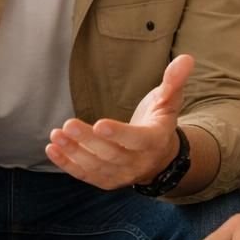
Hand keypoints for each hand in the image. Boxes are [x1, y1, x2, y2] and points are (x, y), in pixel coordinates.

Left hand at [47, 54, 192, 189]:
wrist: (159, 156)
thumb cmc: (160, 121)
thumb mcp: (169, 100)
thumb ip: (175, 81)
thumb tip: (187, 58)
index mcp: (155, 141)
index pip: (137, 140)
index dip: (119, 134)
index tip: (99, 124)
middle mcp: (139, 163)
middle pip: (111, 154)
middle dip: (88, 141)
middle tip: (68, 125)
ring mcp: (122, 175)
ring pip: (96, 166)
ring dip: (74, 152)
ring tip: (56, 134)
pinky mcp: (106, 181)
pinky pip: (85, 175)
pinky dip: (67, 164)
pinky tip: (52, 148)